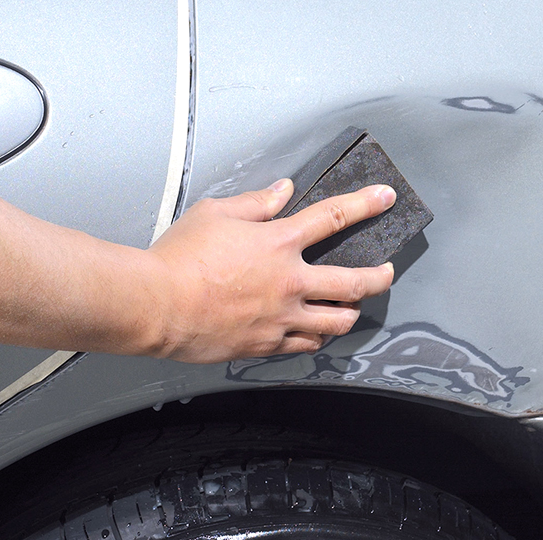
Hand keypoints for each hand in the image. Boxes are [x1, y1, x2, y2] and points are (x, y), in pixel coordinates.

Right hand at [147, 178, 395, 362]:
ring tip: (353, 307)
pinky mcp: (267, 343)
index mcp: (278, 242)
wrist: (156, 304)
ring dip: (350, 312)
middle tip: (387, 272)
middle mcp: (290, 281)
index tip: (385, 198)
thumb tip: (283, 190)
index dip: (365, 204)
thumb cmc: (179, 258)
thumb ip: (256, 202)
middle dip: (379, 277)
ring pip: (337, 321)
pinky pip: (305, 345)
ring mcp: (282, 317)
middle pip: (354, 282)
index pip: (334, 216)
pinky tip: (314, 333)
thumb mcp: (215, 213)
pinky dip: (315, 338)